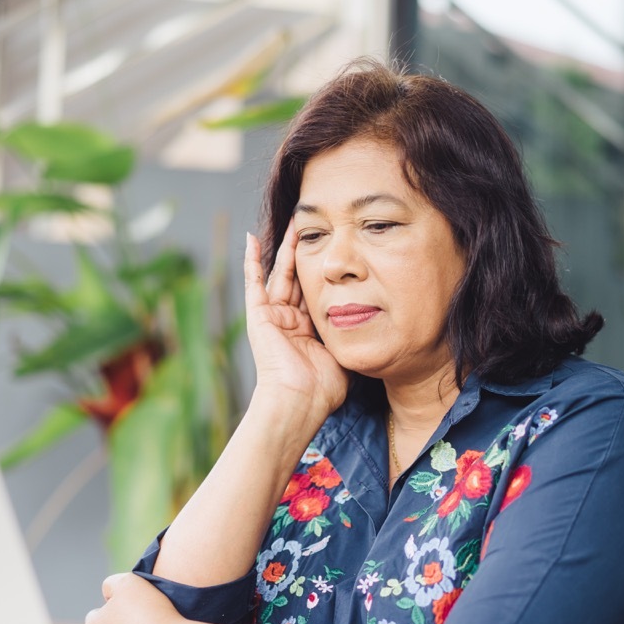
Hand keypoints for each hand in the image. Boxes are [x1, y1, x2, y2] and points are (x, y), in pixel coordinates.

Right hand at [244, 226, 348, 421]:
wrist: (300, 400)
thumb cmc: (323, 387)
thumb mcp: (344, 354)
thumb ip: (352, 337)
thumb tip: (373, 326)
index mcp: (308, 332)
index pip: (317, 294)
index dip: (324, 273)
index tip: (333, 251)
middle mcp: (290, 322)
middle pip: (299, 278)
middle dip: (306, 252)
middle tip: (314, 226)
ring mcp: (273, 318)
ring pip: (280, 275)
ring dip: (286, 249)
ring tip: (293, 223)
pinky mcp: (259, 317)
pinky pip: (253, 283)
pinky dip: (251, 262)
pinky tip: (250, 239)